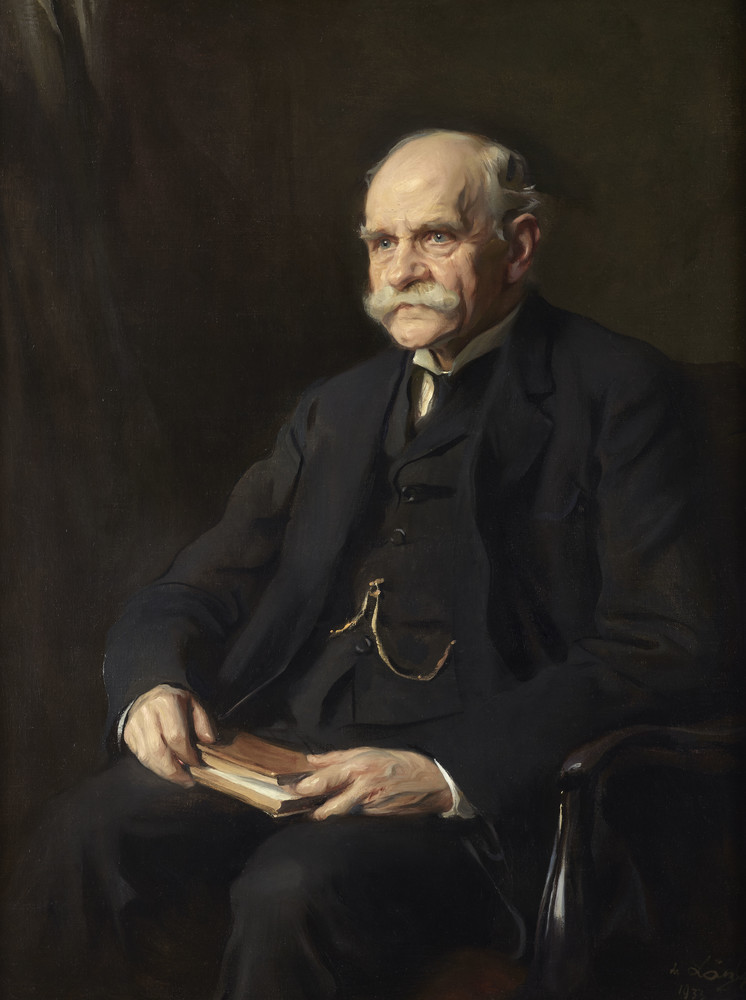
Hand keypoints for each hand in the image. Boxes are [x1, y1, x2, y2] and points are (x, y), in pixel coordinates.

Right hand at [123, 684, 215, 786]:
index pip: (176, 736)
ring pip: (148, 757)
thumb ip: (203, 721)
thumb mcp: (193, 703)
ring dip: (165, 773)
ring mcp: (135, 724)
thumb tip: (208, 741)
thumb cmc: (175, 702)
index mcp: (166, 702)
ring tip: (179, 779)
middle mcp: (147, 712)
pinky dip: (155, 767)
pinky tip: (167, 770)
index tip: (196, 763)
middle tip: (187, 780)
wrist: (149, 696)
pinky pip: (141, 757)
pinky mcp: (129, 734)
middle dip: (174, 770)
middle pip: (159, 750)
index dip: (187, 754)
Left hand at [293, 747, 452, 819]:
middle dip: (312, 812)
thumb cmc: (398, 763)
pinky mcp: (376, 822)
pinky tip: (340, 817)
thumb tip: (311, 761)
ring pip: (339, 819)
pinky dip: (343, 821)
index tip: (293, 789)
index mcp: (360, 767)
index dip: (305, 786)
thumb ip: (336, 758)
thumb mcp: (368, 751)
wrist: (430, 784)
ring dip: (326, 817)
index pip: (325, 779)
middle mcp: (363, 790)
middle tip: (301, 809)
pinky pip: (352, 823)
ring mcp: (370, 809)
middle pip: (328, 810)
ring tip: (317, 812)